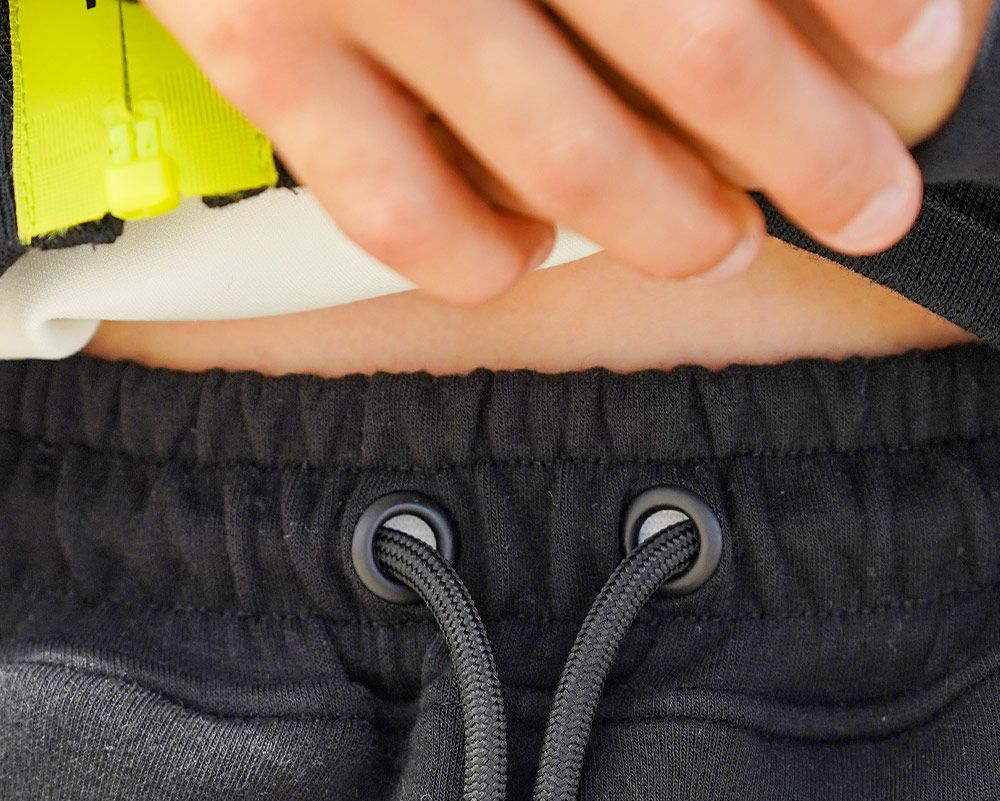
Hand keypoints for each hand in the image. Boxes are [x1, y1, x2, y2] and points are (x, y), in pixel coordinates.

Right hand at [141, 0, 989, 304]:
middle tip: (866, 199)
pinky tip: (532, 243)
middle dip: (808, 146)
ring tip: (719, 241)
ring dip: (672, 224)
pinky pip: (403, 211)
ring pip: (567, 155)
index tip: (918, 53)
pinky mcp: (258, 47)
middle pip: (695, 44)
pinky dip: (488, 255)